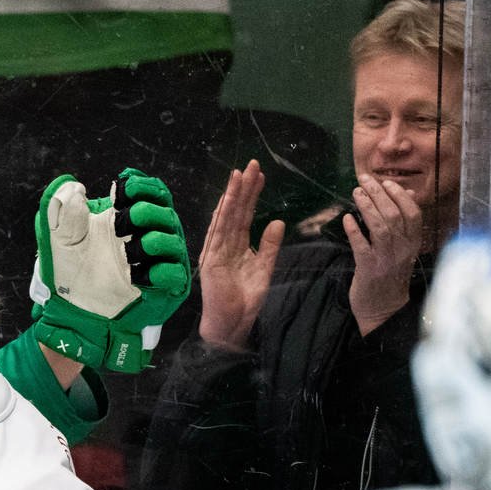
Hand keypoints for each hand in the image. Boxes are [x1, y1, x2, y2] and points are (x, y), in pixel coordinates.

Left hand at [30, 168, 192, 372]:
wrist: (72, 310)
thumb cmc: (70, 273)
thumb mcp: (61, 239)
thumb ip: (65, 211)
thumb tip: (75, 188)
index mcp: (128, 217)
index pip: (151, 191)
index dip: (142, 186)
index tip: (122, 191)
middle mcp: (147, 234)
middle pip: (165, 210)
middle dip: (146, 211)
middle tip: (123, 221)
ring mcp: (157, 261)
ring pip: (172, 240)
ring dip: (154, 239)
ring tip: (131, 248)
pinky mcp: (163, 287)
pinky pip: (175, 274)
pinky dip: (163, 271)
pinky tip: (142, 273)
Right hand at [197, 160, 283, 349]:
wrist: (232, 324)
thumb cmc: (245, 302)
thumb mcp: (265, 269)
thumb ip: (270, 246)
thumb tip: (278, 222)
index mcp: (236, 246)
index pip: (245, 216)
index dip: (252, 196)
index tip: (259, 176)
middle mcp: (224, 245)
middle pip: (236, 211)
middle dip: (243, 188)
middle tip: (252, 165)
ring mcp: (216, 251)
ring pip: (226, 217)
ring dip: (233, 195)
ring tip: (239, 173)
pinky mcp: (212, 259)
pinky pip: (219, 232)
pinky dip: (223, 214)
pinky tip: (228, 198)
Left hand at [345, 173, 420, 335]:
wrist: (383, 309)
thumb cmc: (391, 274)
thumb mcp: (403, 248)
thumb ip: (404, 222)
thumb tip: (408, 192)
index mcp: (413, 243)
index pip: (413, 213)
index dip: (400, 195)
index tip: (386, 182)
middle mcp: (402, 250)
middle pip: (394, 215)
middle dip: (379, 194)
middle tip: (365, 180)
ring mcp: (386, 260)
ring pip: (380, 227)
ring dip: (367, 207)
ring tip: (356, 192)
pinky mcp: (368, 269)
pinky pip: (361, 246)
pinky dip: (354, 230)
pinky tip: (347, 218)